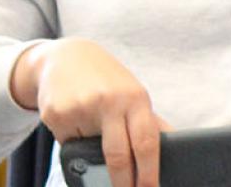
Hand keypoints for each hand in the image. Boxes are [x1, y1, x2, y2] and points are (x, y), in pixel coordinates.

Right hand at [11, 38, 170, 186]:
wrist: (63, 56)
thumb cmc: (105, 80)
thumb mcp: (132, 93)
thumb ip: (149, 122)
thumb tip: (174, 149)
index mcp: (134, 98)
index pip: (146, 143)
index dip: (149, 173)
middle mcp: (108, 101)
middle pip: (118, 157)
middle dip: (123, 183)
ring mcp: (80, 106)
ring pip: (89, 151)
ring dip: (90, 147)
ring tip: (90, 123)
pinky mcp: (56, 113)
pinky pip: (67, 142)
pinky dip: (72, 136)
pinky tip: (73, 114)